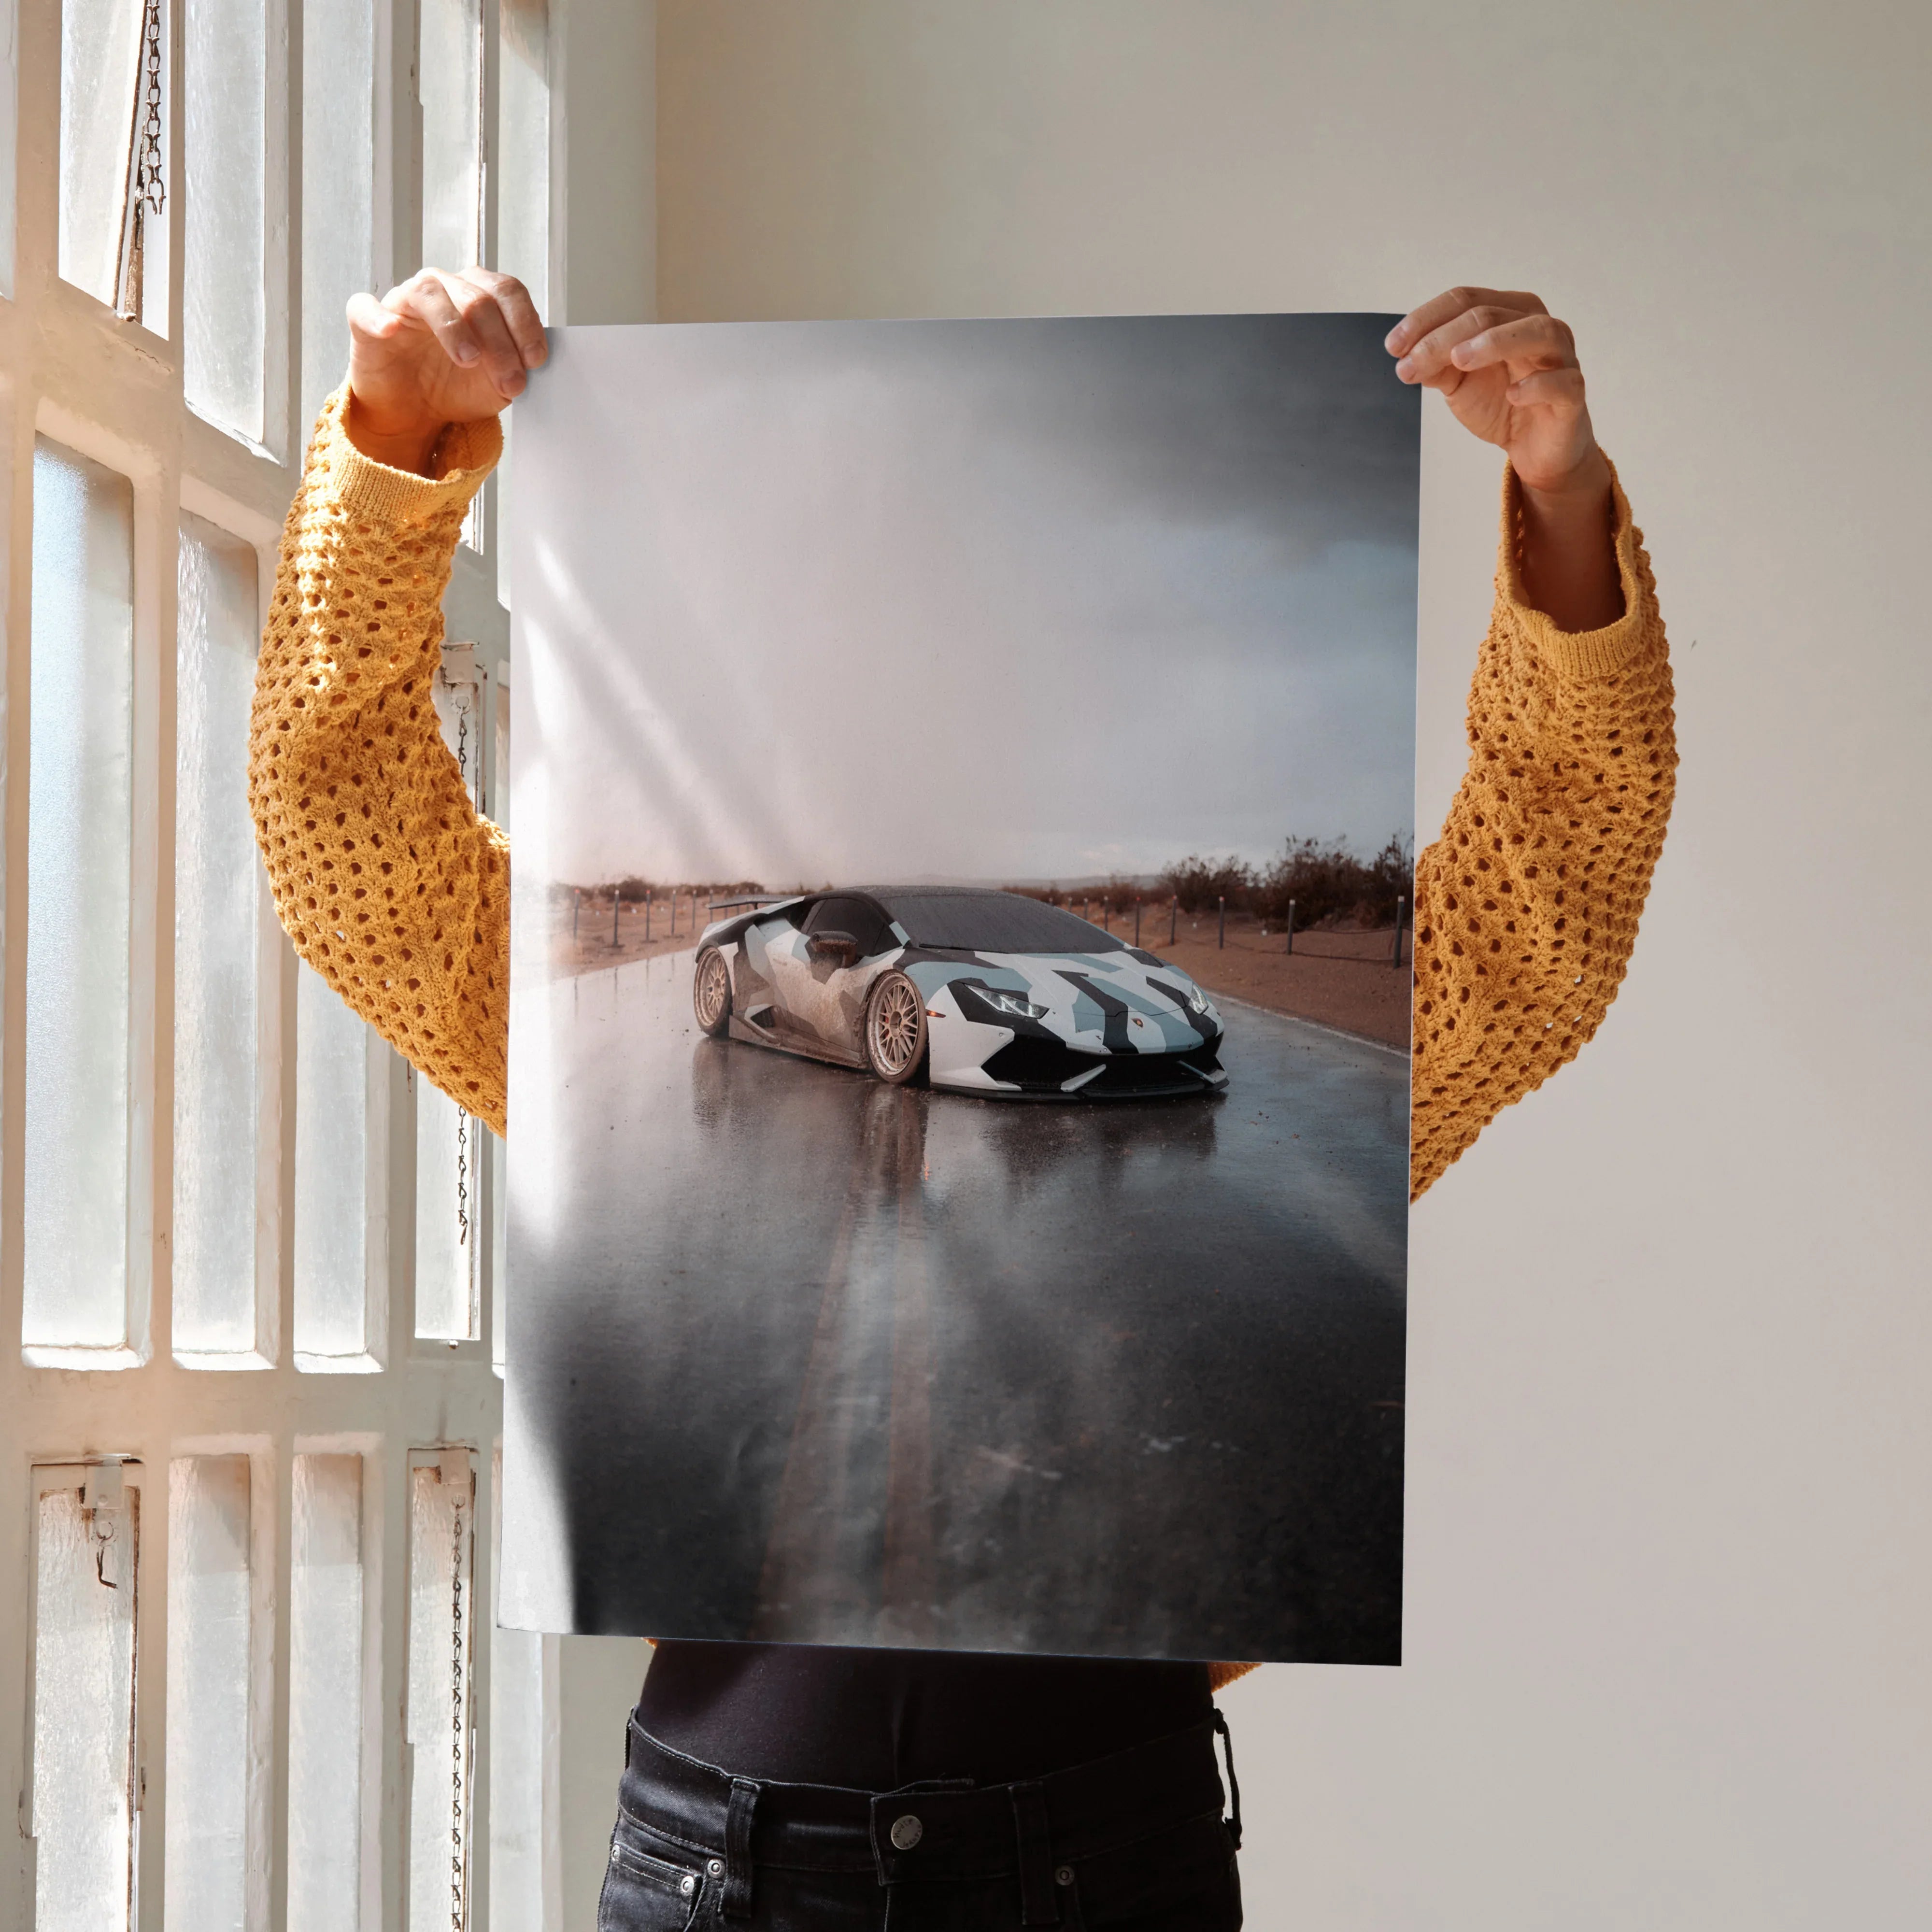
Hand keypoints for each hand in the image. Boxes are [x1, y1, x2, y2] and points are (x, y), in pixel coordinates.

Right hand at [344, 267, 546, 474]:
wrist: (414, 412)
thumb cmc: (456, 387)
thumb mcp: (497, 384)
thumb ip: (516, 368)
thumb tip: (531, 363)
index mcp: (478, 295)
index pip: (507, 291)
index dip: (525, 323)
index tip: (535, 360)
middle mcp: (443, 288)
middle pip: (477, 297)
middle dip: (499, 342)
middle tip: (510, 381)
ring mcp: (404, 300)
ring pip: (430, 293)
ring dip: (454, 327)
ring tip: (469, 360)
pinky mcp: (366, 320)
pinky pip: (366, 307)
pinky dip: (379, 317)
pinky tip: (391, 330)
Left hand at [1388, 287, 1621, 629]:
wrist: (1533, 448)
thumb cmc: (1500, 403)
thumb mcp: (1458, 383)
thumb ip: (1435, 365)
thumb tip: (1406, 356)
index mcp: (1509, 314)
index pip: (1466, 300)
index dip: (1426, 319)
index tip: (1393, 346)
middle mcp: (1538, 326)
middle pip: (1491, 314)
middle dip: (1444, 337)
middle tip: (1411, 363)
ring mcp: (1561, 358)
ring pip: (1537, 332)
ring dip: (1495, 342)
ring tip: (1459, 360)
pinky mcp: (1573, 394)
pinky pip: (1563, 382)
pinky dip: (1538, 385)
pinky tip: (1512, 394)